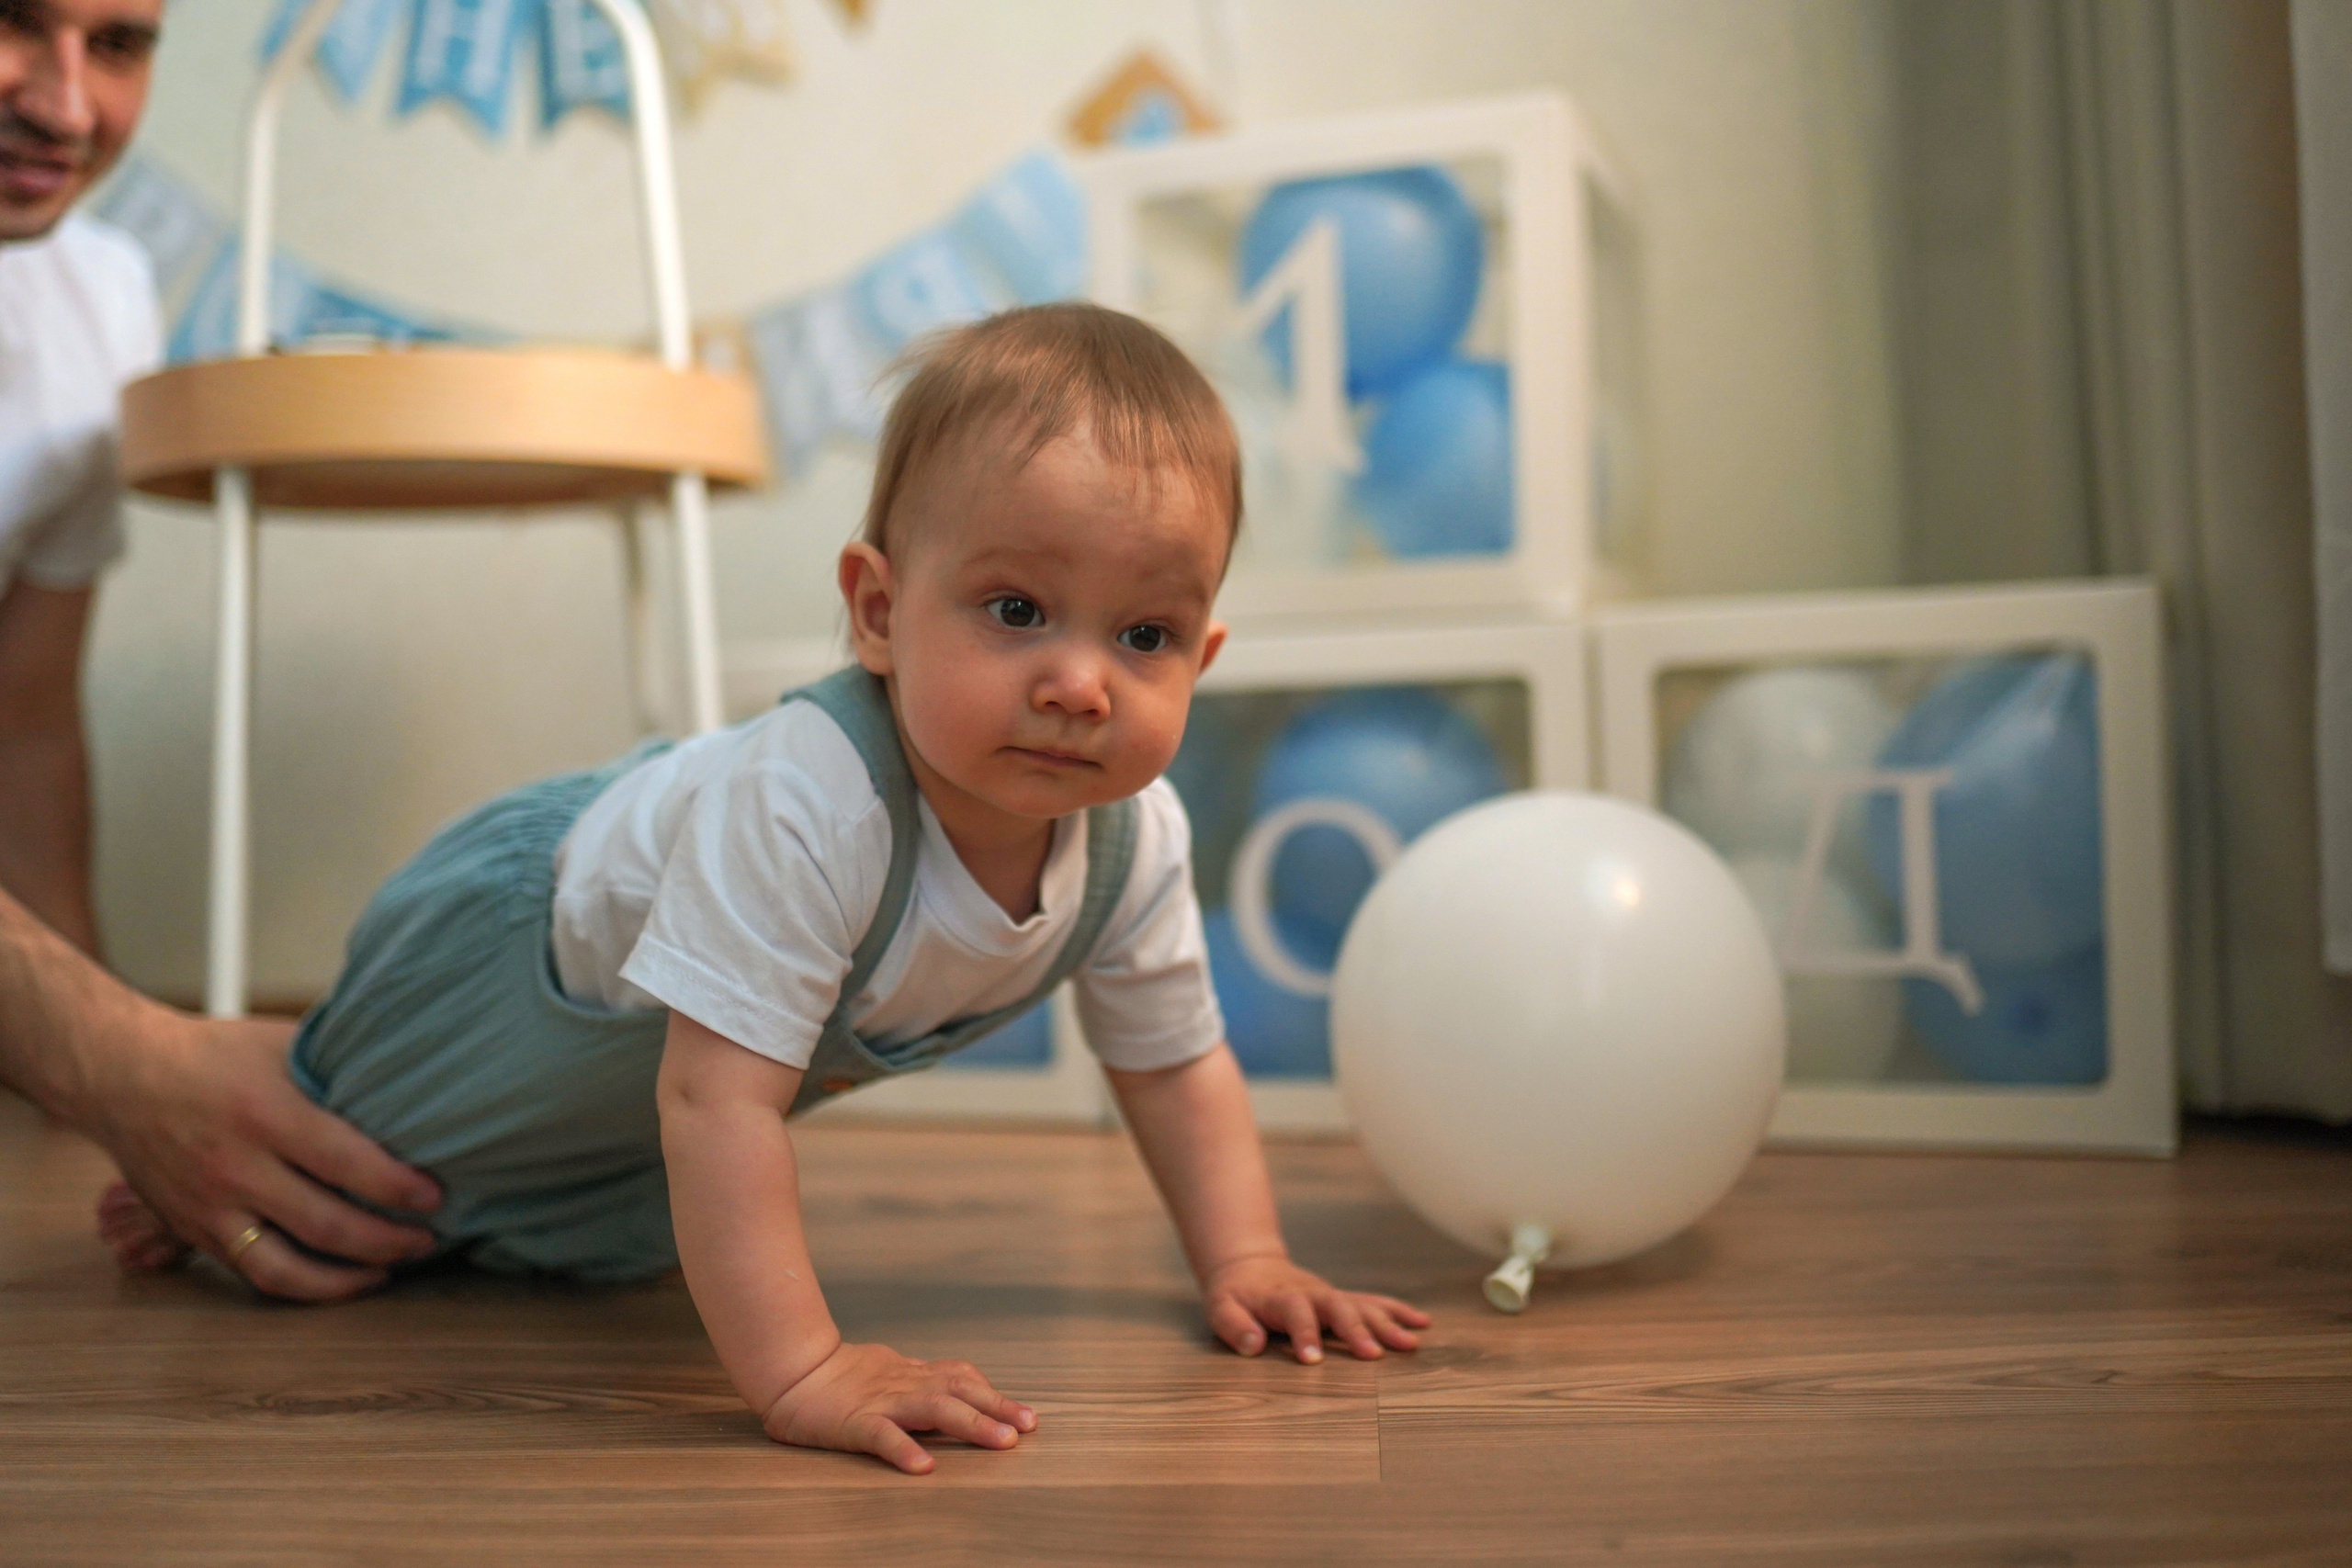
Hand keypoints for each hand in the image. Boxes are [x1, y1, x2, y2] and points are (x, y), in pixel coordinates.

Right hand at [84, 1011, 442, 1300]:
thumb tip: (406, 1082)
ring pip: (286, 1268)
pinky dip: (300, 1285)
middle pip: (326, 1224)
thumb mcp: (281, 1044)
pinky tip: (335, 1280)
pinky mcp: (193, 1230)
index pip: (345, 1162)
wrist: (121, 1076)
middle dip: (388, 1240)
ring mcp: (211, 1206)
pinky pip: (251, 1273)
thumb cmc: (211, 1054)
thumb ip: (337, 1069)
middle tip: (427, 1238)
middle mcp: (237, 1167)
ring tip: (389, 1270)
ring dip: (346, 1280)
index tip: (434, 1195)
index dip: (397, 1186)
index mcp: (266, 1114)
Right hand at [762, 1341, 1036, 1474]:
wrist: (792, 1370)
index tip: (1023, 1413)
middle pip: (960, 1391)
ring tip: (1002, 1442)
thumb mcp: (890, 1371)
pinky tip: (924, 1467)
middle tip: (1029, 1425)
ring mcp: (882, 1402)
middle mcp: (906, 1385)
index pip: (961, 1378)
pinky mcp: (855, 1422)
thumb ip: (921, 1379)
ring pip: (935, 1408)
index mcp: (913, 1375)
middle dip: (998, 1408)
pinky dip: (905, 1449)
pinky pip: (883, 1436)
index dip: (992, 1394)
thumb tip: (958, 1386)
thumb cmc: (842, 1375)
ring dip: (972, 1424)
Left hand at [1203, 1254, 1430, 1362]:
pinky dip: (1396, 1310)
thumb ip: (1234, 1326)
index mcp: (1280, 1298)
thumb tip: (1252, 1347)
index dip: (1303, 1333)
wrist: (1249, 1265)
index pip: (1295, 1312)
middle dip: (1356, 1330)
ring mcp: (1329, 1295)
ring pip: (1361, 1305)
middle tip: (1374, 1355)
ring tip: (1410, 1343)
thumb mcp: (1221, 1308)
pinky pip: (1372, 1301)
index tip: (1312, 1359)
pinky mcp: (1341, 1298)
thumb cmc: (1234, 1295)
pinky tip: (1421, 1322)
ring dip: (1386, 1323)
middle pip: (1337, 1306)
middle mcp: (1311, 1294)